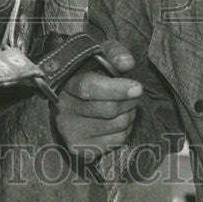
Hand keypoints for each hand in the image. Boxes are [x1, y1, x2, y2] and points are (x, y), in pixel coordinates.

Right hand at [53, 40, 142, 161]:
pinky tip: (119, 120)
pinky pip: (117, 141)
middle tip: (135, 93)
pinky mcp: (81, 148)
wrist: (73, 103)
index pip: (90, 88)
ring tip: (126, 106)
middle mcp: (63, 110)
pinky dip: (126, 129)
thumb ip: (115, 53)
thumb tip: (127, 63)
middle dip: (130, 101)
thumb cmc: (91, 75)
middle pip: (109, 109)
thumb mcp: (100, 57)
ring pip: (117, 125)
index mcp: (65, 83)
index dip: (117, 89)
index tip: (138, 88)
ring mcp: (70, 131)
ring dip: (130, 114)